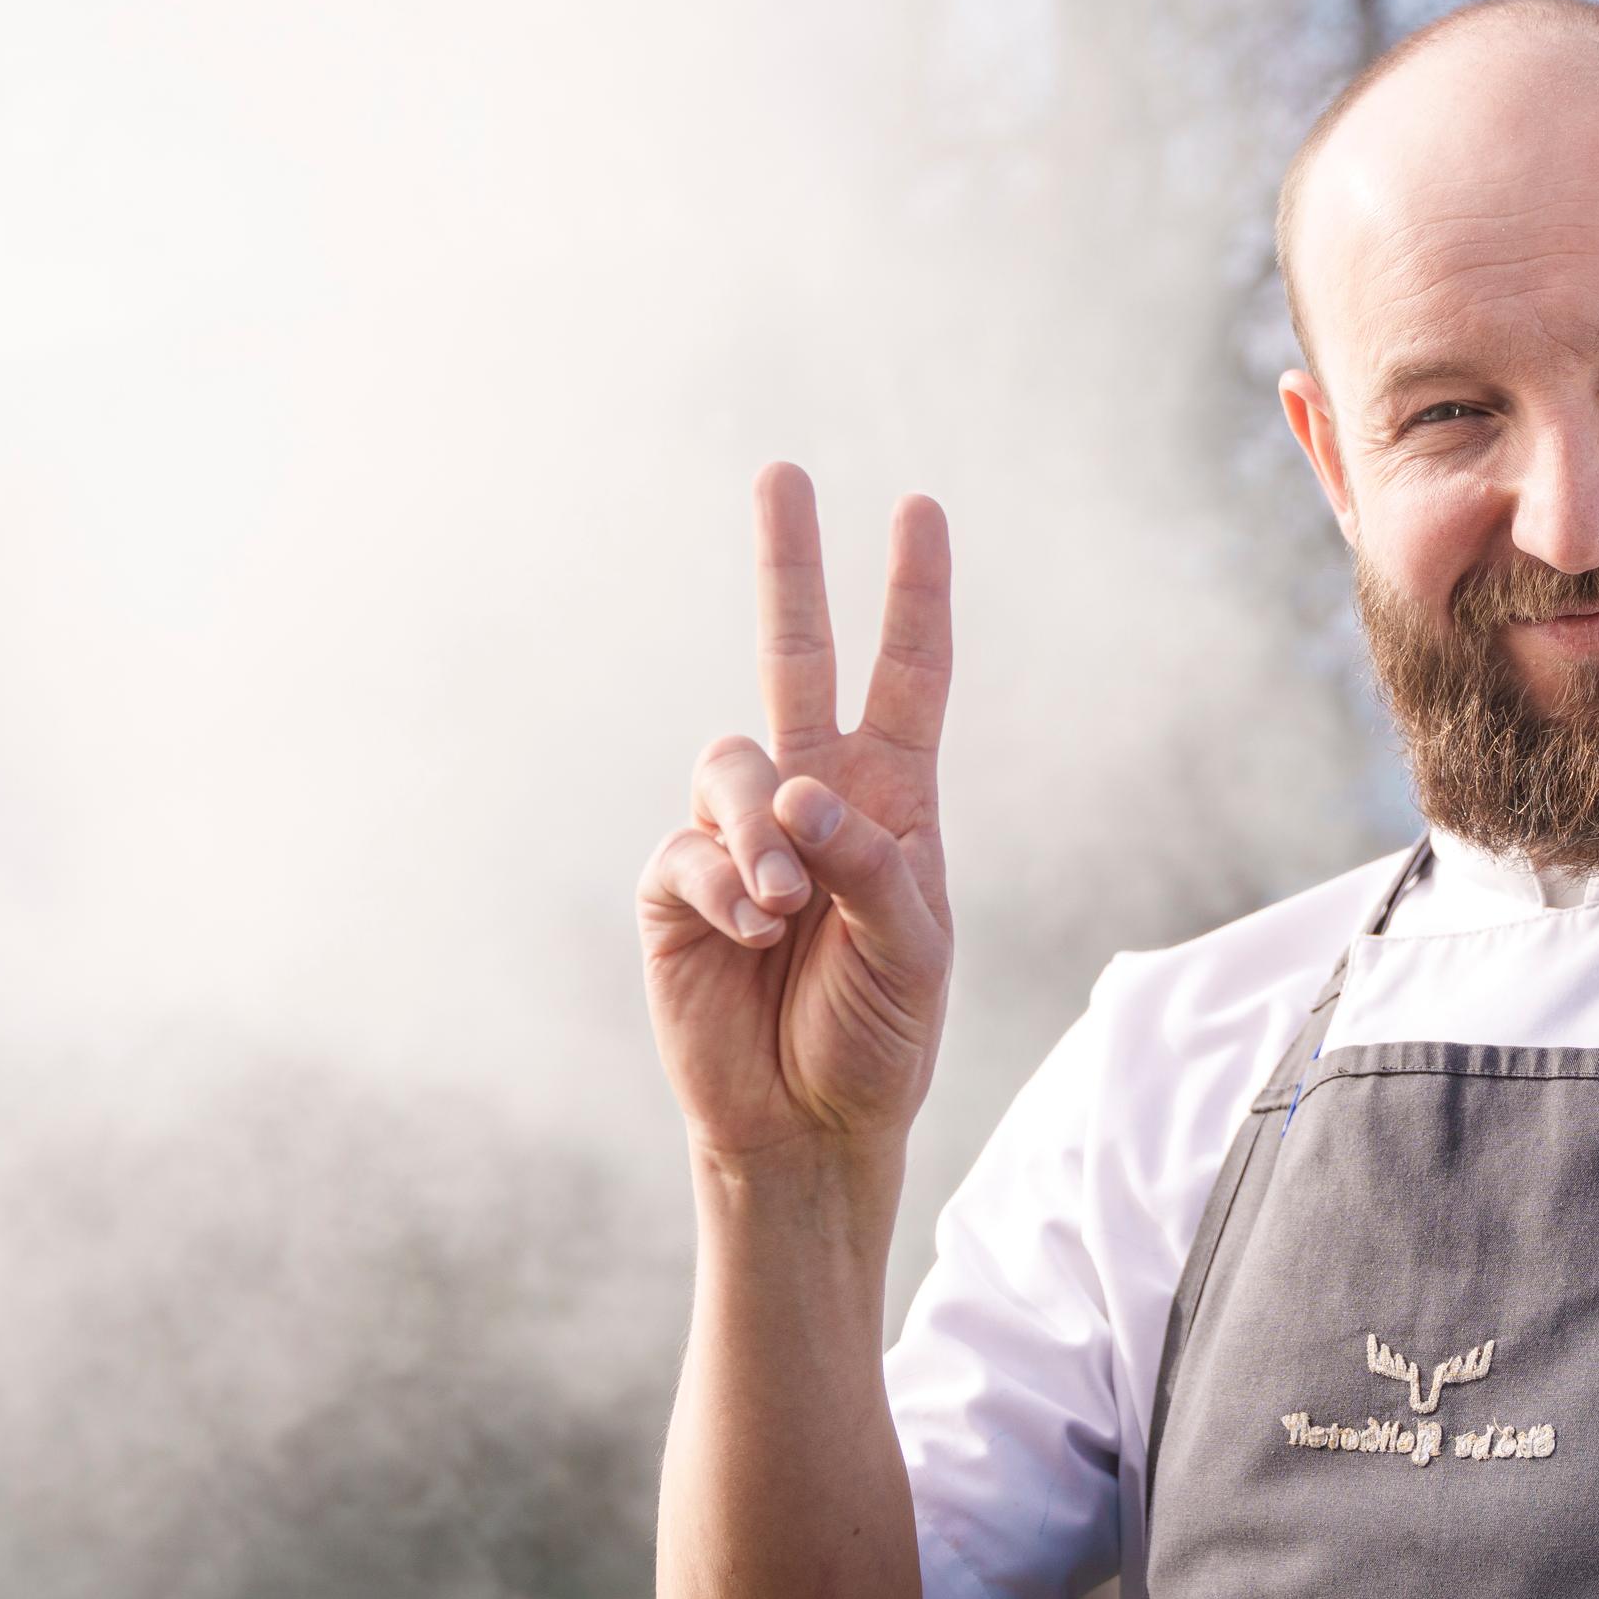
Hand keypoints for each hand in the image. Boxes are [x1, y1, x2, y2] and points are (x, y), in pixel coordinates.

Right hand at [639, 463, 953, 1163]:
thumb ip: (871, 864)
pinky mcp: (678, 886)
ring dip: (761, 833)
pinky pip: (689, 848)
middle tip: (781, 472)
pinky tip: (750, 933)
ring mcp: (740, 837)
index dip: (913, 596)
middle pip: (797, 656)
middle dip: (790, 566)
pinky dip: (724, 887)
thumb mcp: (915, 951)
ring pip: (733, 763)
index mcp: (891, 800)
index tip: (919, 508)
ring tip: (783, 911)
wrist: (808, 1126)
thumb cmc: (879, 1038)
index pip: (907, 677)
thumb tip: (796, 795)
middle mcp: (813, 799)